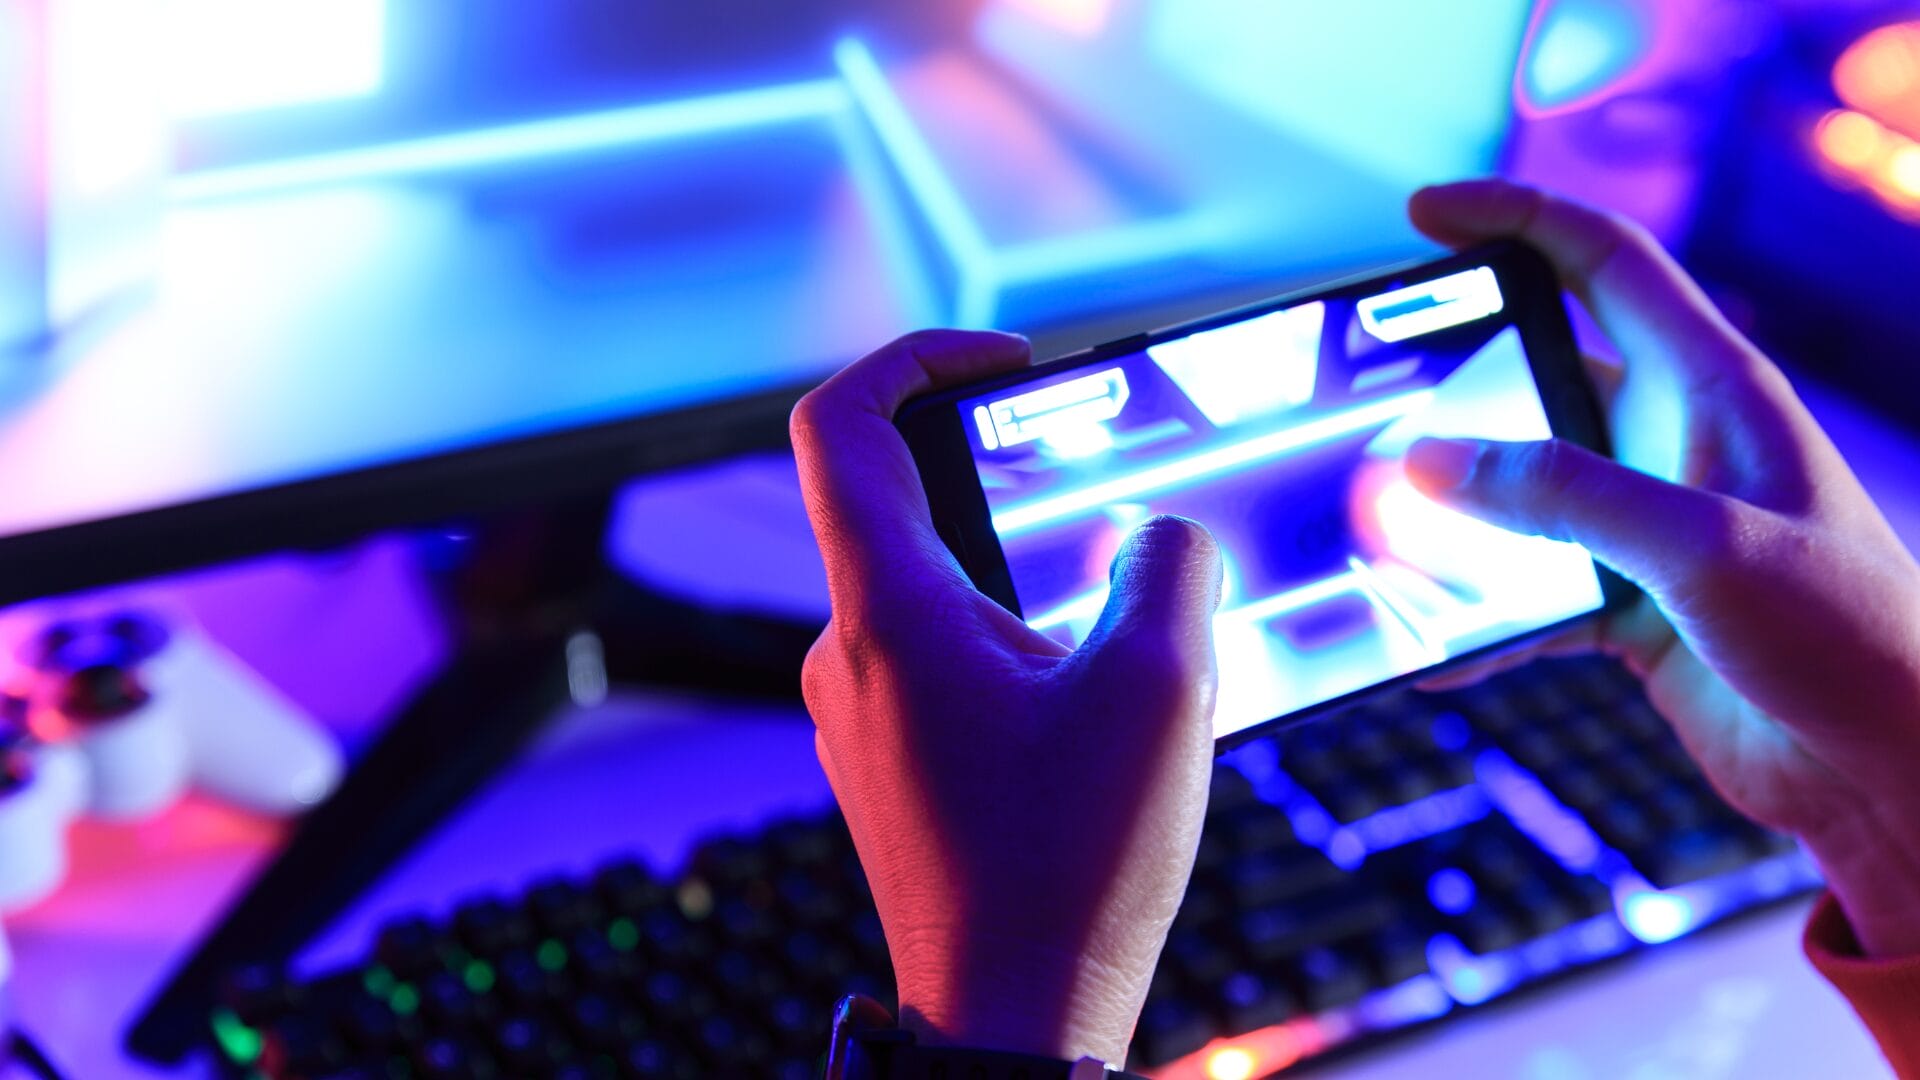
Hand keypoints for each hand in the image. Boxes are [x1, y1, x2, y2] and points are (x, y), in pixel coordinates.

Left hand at [790, 330, 1223, 1062]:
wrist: (1013, 1018)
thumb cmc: (1066, 871)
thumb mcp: (1161, 690)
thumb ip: (1169, 567)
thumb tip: (1161, 537)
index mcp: (887, 613)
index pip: (839, 424)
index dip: (913, 355)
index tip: (1003, 357)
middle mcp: (849, 652)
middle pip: (903, 503)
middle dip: (1011, 488)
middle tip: (1105, 511)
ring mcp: (862, 710)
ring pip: (935, 590)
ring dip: (1026, 585)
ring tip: (1118, 645)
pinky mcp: (890, 758)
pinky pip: (942, 659)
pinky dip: (1015, 649)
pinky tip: (1093, 708)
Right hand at [1403, 179, 1919, 956]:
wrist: (1893, 767)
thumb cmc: (1851, 637)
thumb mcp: (1703, 549)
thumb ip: (1566, 496)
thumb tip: (1436, 462)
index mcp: (1714, 389)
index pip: (1602, 263)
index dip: (1514, 221)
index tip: (1425, 214)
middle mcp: (1676, 444)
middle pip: (1540, 375)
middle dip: (1452, 385)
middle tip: (1369, 398)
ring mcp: (1650, 526)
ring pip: (1521, 492)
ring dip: (1455, 514)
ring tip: (1380, 532)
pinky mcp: (1632, 605)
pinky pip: (1528, 587)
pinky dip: (1477, 613)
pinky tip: (1436, 648)